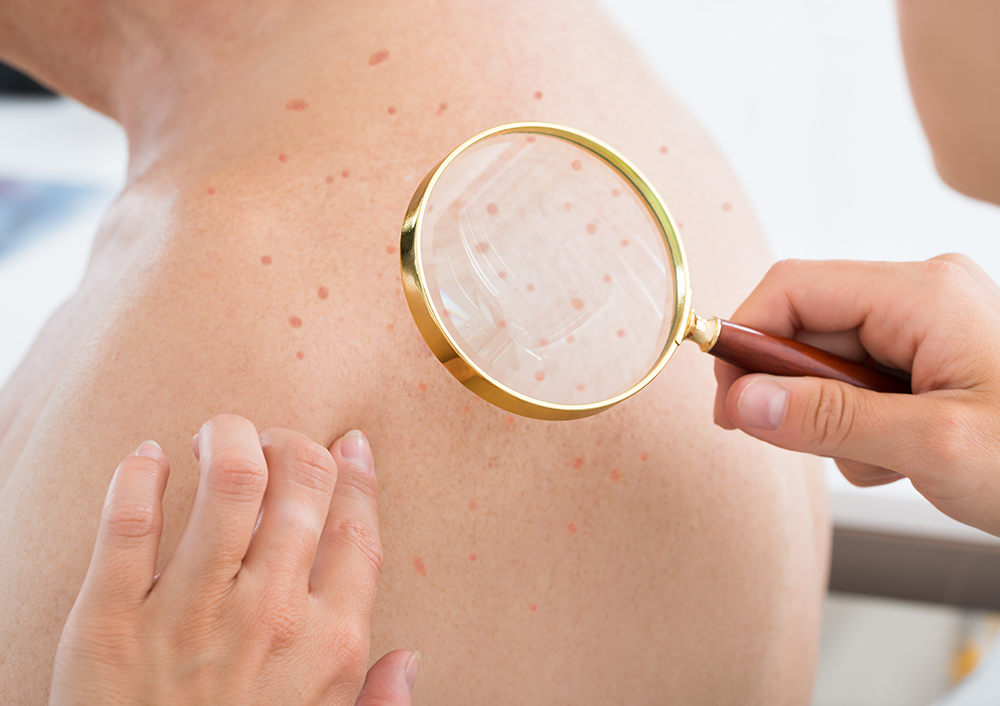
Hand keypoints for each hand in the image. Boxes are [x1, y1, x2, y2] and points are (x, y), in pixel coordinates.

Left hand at [49, 414, 418, 705]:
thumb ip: (377, 703)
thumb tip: (411, 659)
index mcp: (330, 645)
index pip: (356, 529)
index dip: (356, 475)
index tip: (347, 443)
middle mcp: (270, 617)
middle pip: (299, 487)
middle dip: (292, 442)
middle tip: (274, 439)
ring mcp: (190, 616)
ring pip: (229, 483)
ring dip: (227, 438)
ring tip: (216, 434)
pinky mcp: (111, 622)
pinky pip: (128, 523)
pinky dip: (139, 475)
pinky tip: (149, 458)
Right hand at [714, 255, 999, 536]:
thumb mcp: (933, 446)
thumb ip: (828, 419)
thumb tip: (744, 401)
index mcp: (922, 294)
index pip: (793, 289)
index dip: (746, 339)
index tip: (727, 401)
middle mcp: (921, 295)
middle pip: (808, 325)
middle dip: (797, 391)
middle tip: (805, 443)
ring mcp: (928, 325)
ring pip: (830, 359)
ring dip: (833, 416)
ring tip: (883, 459)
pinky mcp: (931, 356)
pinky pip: (860, 378)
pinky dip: (860, 422)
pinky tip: (899, 455)